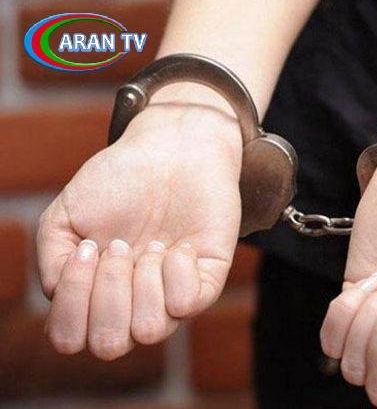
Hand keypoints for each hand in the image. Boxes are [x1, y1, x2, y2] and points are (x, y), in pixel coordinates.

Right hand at [37, 98, 242, 359]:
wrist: (172, 149)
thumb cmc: (119, 181)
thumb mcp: (66, 214)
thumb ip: (51, 260)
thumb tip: (59, 296)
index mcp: (98, 295)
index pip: (71, 338)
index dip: (72, 301)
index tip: (88, 248)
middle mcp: (134, 303)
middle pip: (110, 344)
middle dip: (108, 291)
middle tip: (121, 246)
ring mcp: (172, 295)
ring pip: (149, 330)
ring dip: (141, 281)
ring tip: (152, 243)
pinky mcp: (209, 280)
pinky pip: (187, 304)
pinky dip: (176, 270)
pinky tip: (179, 245)